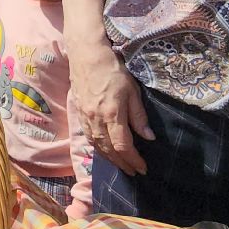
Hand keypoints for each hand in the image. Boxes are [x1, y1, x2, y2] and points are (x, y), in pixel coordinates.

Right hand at [67, 39, 152, 175]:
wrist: (87, 56)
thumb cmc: (113, 70)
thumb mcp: (132, 91)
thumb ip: (139, 116)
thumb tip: (148, 138)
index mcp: (112, 115)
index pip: (123, 146)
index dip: (134, 160)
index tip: (143, 168)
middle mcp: (96, 120)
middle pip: (109, 151)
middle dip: (123, 164)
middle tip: (135, 172)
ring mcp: (85, 118)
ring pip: (98, 147)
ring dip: (110, 160)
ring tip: (122, 165)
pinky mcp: (79, 114)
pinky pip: (89, 138)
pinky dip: (98, 148)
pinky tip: (105, 151)